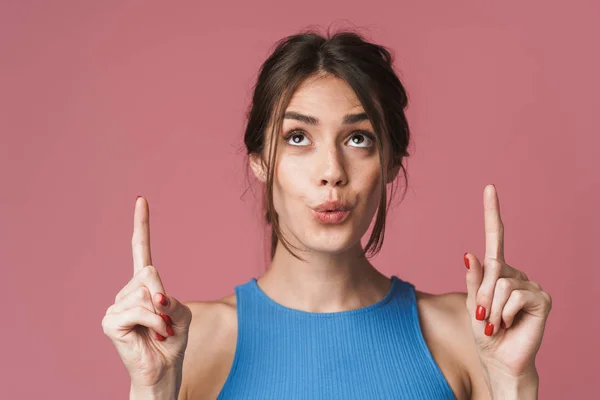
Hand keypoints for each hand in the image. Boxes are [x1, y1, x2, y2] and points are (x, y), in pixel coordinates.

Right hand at [102, 196, 191, 388]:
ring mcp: (115, 305)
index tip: (141, 199)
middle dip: (165, 298)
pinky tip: (153, 336)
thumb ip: (170, 300)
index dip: (141, 225)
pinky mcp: (110, 321)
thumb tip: (153, 296)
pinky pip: (141, 310)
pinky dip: (156, 324)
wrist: (164, 370)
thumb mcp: (181, 314)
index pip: (141, 249)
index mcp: (144, 285)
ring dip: (163, 317)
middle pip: (150, 273)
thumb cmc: (172, 341)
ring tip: (159, 332)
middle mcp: (126, 291)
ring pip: (147, 293)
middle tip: (166, 323)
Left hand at [464, 185, 551, 381]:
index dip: (492, 212)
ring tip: (497, 322)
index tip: (489, 188)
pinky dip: (505, 312)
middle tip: (485, 316)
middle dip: (481, 296)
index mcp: (496, 272)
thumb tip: (469, 254)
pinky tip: (510, 323)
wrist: (499, 359)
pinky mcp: (541, 299)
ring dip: (492, 308)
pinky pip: (514, 295)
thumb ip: (473, 280)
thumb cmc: (485, 331)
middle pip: (491, 270)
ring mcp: (530, 285)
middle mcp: (515, 274)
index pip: (495, 237)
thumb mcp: (472, 304)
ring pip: (501, 284)